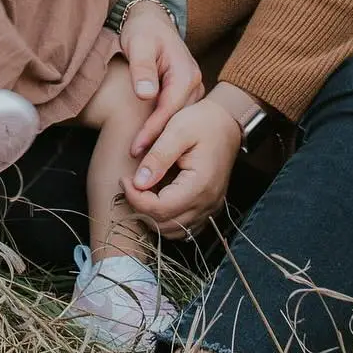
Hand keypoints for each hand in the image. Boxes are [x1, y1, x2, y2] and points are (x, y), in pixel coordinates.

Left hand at [118, 0, 203, 157]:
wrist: (151, 19)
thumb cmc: (143, 30)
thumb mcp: (139, 44)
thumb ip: (142, 69)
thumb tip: (146, 94)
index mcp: (186, 73)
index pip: (169, 109)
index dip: (152, 131)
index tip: (137, 149)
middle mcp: (195, 84)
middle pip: (177, 120)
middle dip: (159, 143)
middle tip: (141, 166)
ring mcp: (193, 90)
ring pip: (179, 122)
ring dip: (162, 141)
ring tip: (144, 164)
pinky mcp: (186, 94)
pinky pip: (177, 118)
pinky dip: (164, 132)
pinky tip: (151, 149)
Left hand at [122, 93, 241, 236]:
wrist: (227, 123)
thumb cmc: (202, 122)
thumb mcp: (177, 129)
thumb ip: (158, 157)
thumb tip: (138, 183)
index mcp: (200, 185)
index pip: (160, 209)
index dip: (135, 198)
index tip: (124, 179)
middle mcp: (207, 203)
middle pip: (164, 224)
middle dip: (140, 208)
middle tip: (129, 183)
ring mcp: (210, 208)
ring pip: (173, 231)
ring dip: (152, 216)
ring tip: (141, 191)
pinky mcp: (208, 208)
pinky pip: (184, 227)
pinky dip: (166, 218)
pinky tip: (156, 198)